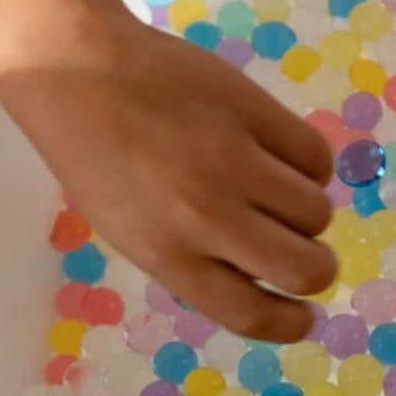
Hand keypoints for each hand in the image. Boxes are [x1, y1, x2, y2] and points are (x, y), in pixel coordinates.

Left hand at [0, 10, 336, 339]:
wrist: (79, 72)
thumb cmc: (96, 158)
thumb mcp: (131, 230)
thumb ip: (193, 260)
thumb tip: (260, 275)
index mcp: (168, 255)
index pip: (253, 314)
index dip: (291, 324)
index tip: (303, 317)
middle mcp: (207, 216)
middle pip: (305, 268)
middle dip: (316, 269)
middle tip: (304, 250)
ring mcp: (236, 160)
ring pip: (316, 210)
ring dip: (307, 212)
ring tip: (279, 190)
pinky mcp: (256, 110)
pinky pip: (314, 156)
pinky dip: (308, 165)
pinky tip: (282, 155)